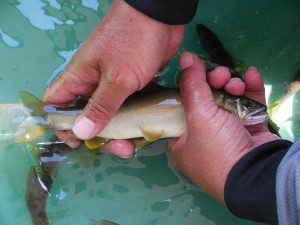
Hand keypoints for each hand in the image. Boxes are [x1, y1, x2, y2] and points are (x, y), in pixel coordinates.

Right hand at [43, 0, 183, 156]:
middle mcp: (94, 81)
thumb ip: (101, 106)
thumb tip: (81, 132)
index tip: (78, 140)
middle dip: (100, 133)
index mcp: (80, 76)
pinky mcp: (133, 83)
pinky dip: (134, 117)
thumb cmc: (134, 41)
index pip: (57, 103)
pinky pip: (128, 105)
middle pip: (87, 114)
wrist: (162, 17)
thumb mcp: (117, 77)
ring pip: (110, 112)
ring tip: (134, 143)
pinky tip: (144, 129)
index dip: (62, 123)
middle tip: (119, 146)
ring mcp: (115, 82)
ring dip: (120, 128)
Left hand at [168, 52, 278, 202]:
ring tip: (236, 83)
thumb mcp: (198, 116)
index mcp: (181, 140)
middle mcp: (201, 138)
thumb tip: (185, 57)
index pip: (180, 106)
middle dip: (214, 83)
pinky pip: (247, 106)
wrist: (256, 175)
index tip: (196, 71)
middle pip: (205, 101)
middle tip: (220, 75)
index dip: (188, 87)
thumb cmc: (217, 150)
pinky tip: (252, 76)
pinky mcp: (248, 131)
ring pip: (227, 101)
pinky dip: (250, 90)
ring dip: (232, 87)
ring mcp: (227, 135)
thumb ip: (191, 85)